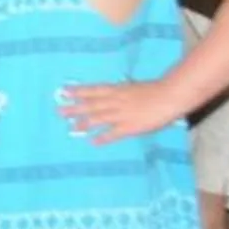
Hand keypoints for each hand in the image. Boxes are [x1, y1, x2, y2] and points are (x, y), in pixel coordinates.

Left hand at [59, 77, 182, 143]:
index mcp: (117, 90)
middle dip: (75, 109)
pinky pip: (113, 133)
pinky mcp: (130, 127)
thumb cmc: (155, 90)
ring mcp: (121, 114)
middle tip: (60, 111)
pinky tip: (93, 141)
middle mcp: (115, 101)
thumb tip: (114, 93)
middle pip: (91, 105)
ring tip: (71, 127)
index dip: (78, 91)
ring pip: (98, 119)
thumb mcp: (134, 87)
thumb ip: (123, 92)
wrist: (169, 97)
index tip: (64, 92)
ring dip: (84, 123)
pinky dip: (103, 137)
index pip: (93, 90)